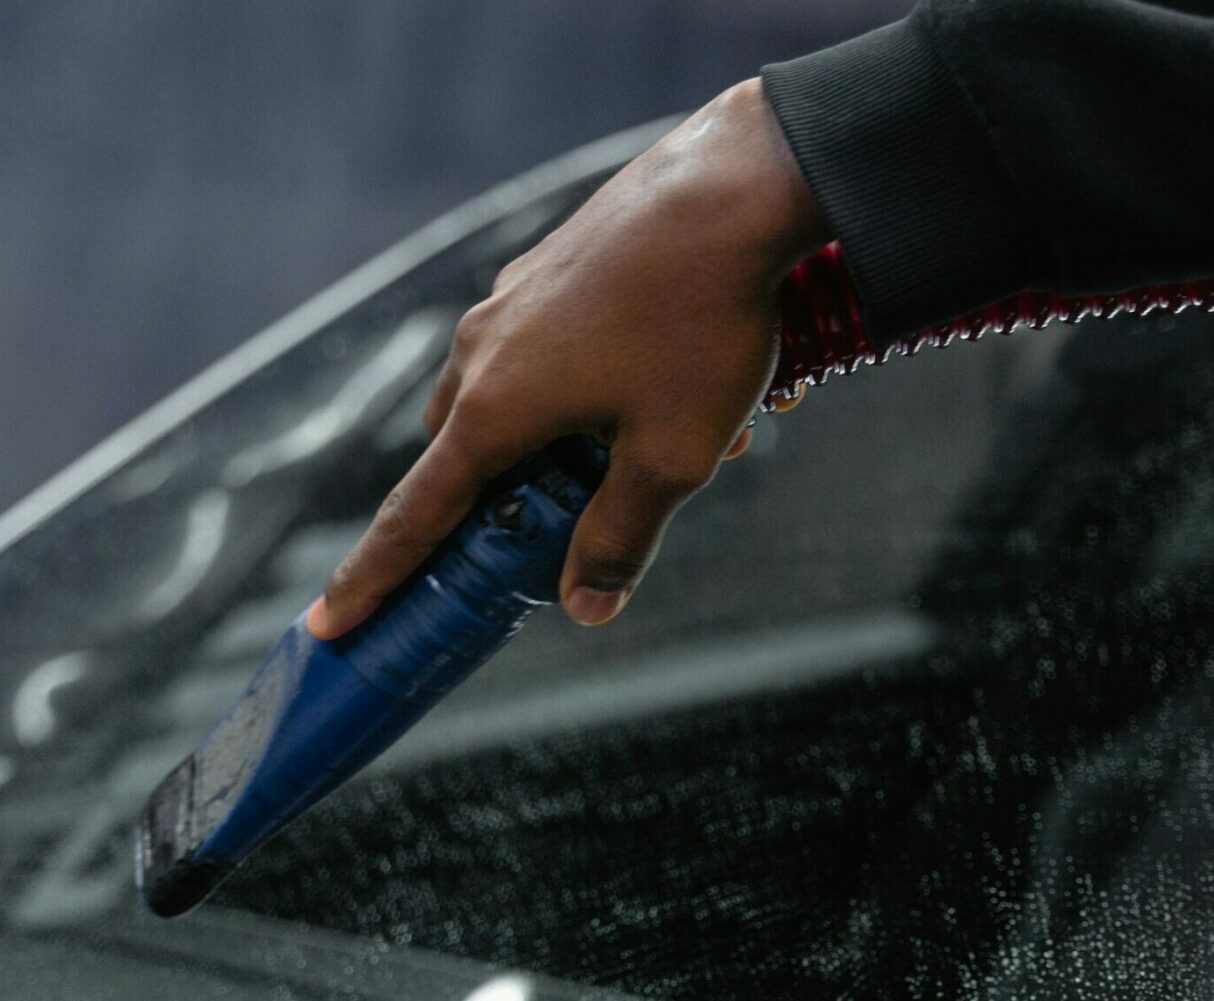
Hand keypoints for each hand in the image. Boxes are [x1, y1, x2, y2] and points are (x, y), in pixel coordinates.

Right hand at [307, 78, 827, 637]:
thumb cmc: (701, 328)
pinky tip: (653, 377)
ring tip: (642, 440)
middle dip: (490, 499)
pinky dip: (571, 383)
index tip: (326, 621)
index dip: (370, 578)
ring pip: (500, 395)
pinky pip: (535, 346)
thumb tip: (586, 606)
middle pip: (457, 455)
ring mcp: (508, 299)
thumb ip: (620, 537)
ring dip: (548, 437)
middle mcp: (480, 351)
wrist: (732, 189)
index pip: (413, 516)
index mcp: (492, 408)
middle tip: (553, 524)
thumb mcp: (672, 455)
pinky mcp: (544, 266)